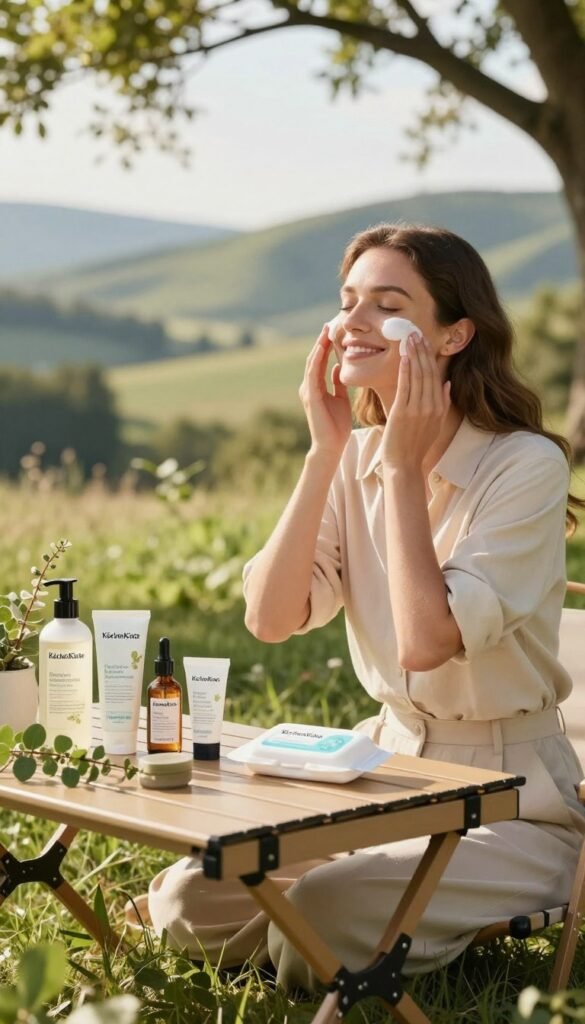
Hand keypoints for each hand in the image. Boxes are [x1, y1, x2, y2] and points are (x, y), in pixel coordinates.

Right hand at [299, 324, 352, 457]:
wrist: (331, 445)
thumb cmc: (336, 425)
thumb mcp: (340, 399)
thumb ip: (336, 383)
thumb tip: (337, 367)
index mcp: (315, 387)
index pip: (320, 361)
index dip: (326, 345)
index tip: (333, 330)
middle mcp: (308, 386)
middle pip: (314, 358)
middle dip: (321, 341)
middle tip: (329, 324)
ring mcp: (308, 391)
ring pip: (312, 363)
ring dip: (319, 347)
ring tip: (325, 331)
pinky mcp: (311, 397)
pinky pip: (313, 374)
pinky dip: (317, 360)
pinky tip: (323, 349)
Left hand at [381, 332, 450, 469]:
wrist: (404, 465)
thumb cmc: (416, 447)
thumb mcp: (435, 425)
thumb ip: (442, 404)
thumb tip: (447, 384)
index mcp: (440, 408)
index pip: (437, 376)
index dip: (431, 357)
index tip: (426, 342)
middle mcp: (431, 406)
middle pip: (428, 372)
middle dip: (423, 351)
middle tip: (417, 332)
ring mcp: (417, 409)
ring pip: (418, 376)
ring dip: (414, 355)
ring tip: (410, 338)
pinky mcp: (402, 413)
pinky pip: (405, 387)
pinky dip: (406, 370)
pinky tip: (404, 357)